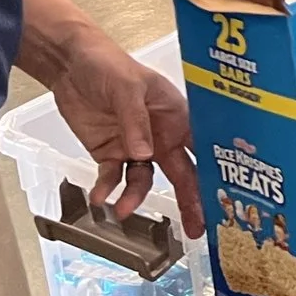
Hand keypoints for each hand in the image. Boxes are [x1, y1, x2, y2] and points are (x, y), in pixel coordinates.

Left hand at [45, 23, 204, 237]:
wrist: (71, 65)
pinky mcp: (111, 154)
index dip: (216, 174)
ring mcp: (136, 147)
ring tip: (122, 210)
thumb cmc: (110, 65)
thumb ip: (136, 122)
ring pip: (144, 181)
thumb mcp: (128, 87)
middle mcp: (163, 136)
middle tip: (196, 229)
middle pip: (181, 174)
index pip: (204, 149)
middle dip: (190, 201)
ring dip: (136, 197)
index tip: (225, 200)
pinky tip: (100, 198)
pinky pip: (113, 178)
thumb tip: (145, 155)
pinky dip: (107, 189)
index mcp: (178, 117)